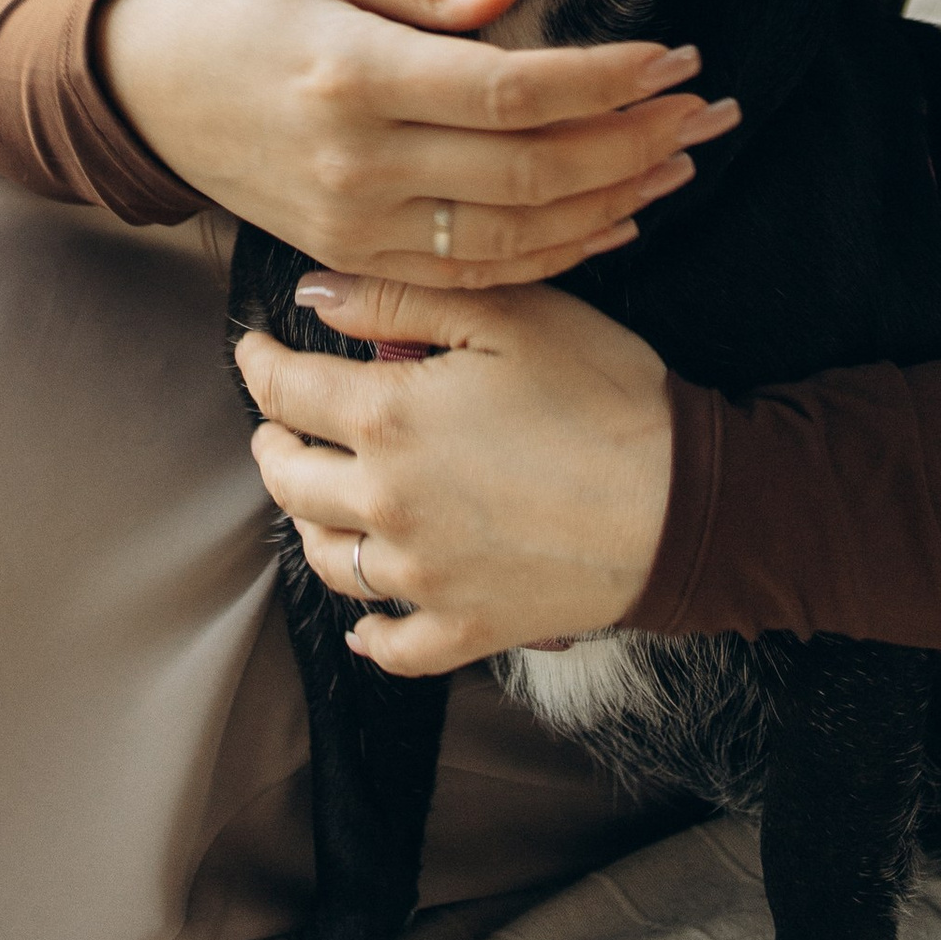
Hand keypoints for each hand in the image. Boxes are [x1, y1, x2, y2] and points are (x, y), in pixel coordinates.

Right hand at [96, 0, 737, 285]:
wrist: (144, 93)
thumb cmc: (240, 3)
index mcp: (352, 74)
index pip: (512, 92)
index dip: (607, 80)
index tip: (675, 55)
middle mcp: (357, 163)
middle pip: (531, 172)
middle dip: (636, 141)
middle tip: (708, 109)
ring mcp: (355, 226)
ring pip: (517, 235)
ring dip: (615, 201)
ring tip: (683, 160)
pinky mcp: (354, 259)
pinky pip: (478, 273)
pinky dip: (558, 253)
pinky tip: (615, 219)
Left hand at [237, 272, 675, 674]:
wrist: (684, 503)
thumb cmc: (603, 393)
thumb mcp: (507, 315)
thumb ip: (397, 300)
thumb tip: (312, 294)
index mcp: (388, 420)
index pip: (285, 391)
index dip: (259, 364)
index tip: (256, 348)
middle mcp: (386, 505)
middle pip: (288, 478)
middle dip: (273, 442)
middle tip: (280, 421)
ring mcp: (423, 577)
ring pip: (327, 558)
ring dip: (309, 521)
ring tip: (317, 496)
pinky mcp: (467, 628)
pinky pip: (394, 645)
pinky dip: (370, 632)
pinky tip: (366, 620)